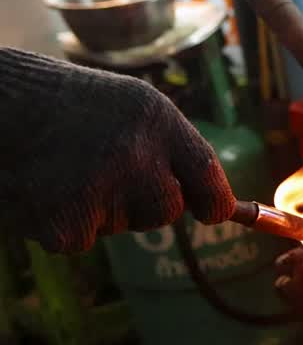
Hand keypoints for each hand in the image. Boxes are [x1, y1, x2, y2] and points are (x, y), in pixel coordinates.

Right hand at [0, 49, 235, 252]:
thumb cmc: (65, 103)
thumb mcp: (131, 106)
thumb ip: (173, 150)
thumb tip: (216, 206)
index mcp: (157, 121)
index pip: (208, 179)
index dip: (215, 204)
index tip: (211, 212)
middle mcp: (135, 155)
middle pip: (166, 212)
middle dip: (144, 203)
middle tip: (103, 170)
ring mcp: (99, 191)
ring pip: (122, 226)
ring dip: (100, 209)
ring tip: (66, 168)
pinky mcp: (65, 224)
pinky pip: (82, 240)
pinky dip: (63, 223)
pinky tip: (44, 188)